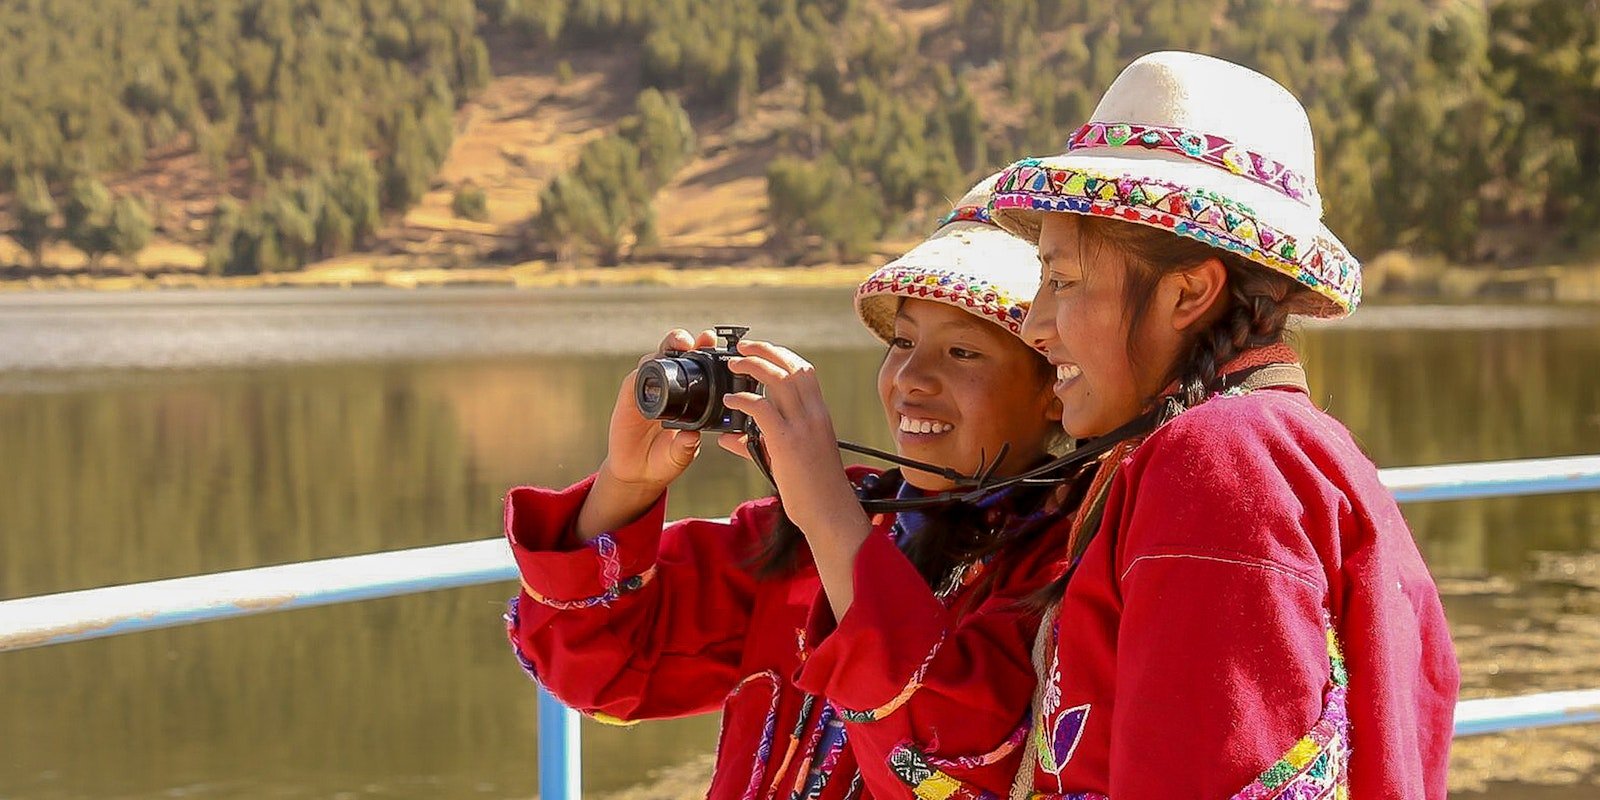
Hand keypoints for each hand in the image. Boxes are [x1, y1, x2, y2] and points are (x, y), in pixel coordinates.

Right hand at [575, 328, 715, 540]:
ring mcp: (648, 389)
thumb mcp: (681, 454)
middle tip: (698, 339)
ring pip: (655, 359)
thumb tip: (692, 436)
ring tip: (679, 344)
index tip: (715, 342)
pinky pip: (636, 378)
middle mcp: (668, 387)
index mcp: (688, 396)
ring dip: (666, 348)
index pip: (697, 368)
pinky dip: (644, 370)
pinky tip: (652, 367)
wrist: (638, 473)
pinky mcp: (629, 396)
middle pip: (674, 354)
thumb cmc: (665, 459)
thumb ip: (686, 445)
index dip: (705, 352)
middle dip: (685, 341)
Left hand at [717, 341, 870, 618]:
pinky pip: (762, 409)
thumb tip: (729, 438)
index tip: (761, 351)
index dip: (782, 356)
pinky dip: (743, 399)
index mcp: (819, 416)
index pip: (805, 372)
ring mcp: (802, 427)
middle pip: (792, 367)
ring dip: (754, 365)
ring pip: (780, 380)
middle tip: (742, 346)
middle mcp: (814, 415)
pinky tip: (729, 401)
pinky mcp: (787, 443)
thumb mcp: (787, 460)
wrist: (830, 514)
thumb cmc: (813, 491)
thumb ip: (758, 443)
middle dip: (766, 350)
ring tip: (733, 362)